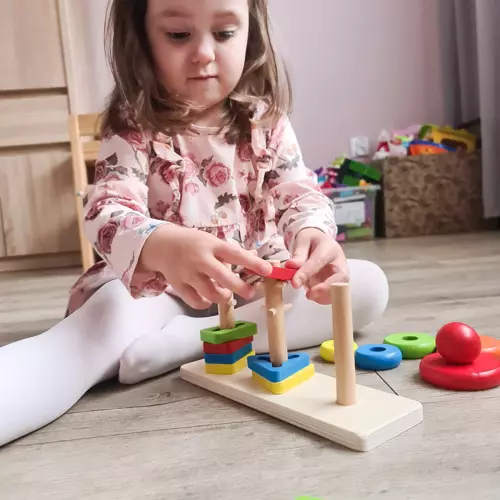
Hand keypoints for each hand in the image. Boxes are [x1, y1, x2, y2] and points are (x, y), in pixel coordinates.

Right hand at [138, 225, 271, 308]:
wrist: (162, 245)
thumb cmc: (193, 243)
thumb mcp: (212, 241)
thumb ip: (232, 252)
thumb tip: (256, 258)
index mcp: (212, 245)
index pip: (236, 254)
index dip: (253, 263)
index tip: (268, 270)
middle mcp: (201, 260)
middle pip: (223, 277)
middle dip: (240, 287)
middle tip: (250, 292)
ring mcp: (189, 274)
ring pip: (211, 293)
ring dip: (223, 297)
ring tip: (226, 294)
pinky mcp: (179, 286)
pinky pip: (196, 302)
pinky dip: (206, 303)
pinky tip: (209, 298)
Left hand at [286, 228, 348, 304]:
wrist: (319, 241)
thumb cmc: (311, 240)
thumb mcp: (302, 241)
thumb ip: (298, 254)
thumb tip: (291, 266)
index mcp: (330, 249)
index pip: (319, 262)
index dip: (307, 274)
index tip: (295, 283)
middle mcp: (340, 262)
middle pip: (341, 278)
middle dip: (325, 288)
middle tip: (308, 295)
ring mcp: (341, 274)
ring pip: (339, 289)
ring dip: (323, 295)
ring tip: (309, 294)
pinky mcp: (338, 283)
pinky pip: (334, 294)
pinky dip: (323, 298)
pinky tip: (314, 295)